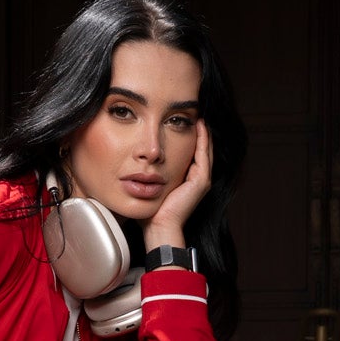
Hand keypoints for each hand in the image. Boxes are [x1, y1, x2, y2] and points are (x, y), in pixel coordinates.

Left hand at [144, 119, 213, 250]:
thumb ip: (147, 174)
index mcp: (187, 180)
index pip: (191, 153)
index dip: (188, 138)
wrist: (158, 227)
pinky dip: (202, 139)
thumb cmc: (150, 211)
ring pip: (205, 149)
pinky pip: (203, 154)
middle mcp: (197, 179)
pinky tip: (199, 126)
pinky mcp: (201, 181)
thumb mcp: (149, 186)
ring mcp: (202, 180)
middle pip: (201, 149)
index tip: (180, 122)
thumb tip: (133, 162)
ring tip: (198, 116)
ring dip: (202, 132)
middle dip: (198, 132)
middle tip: (194, 114)